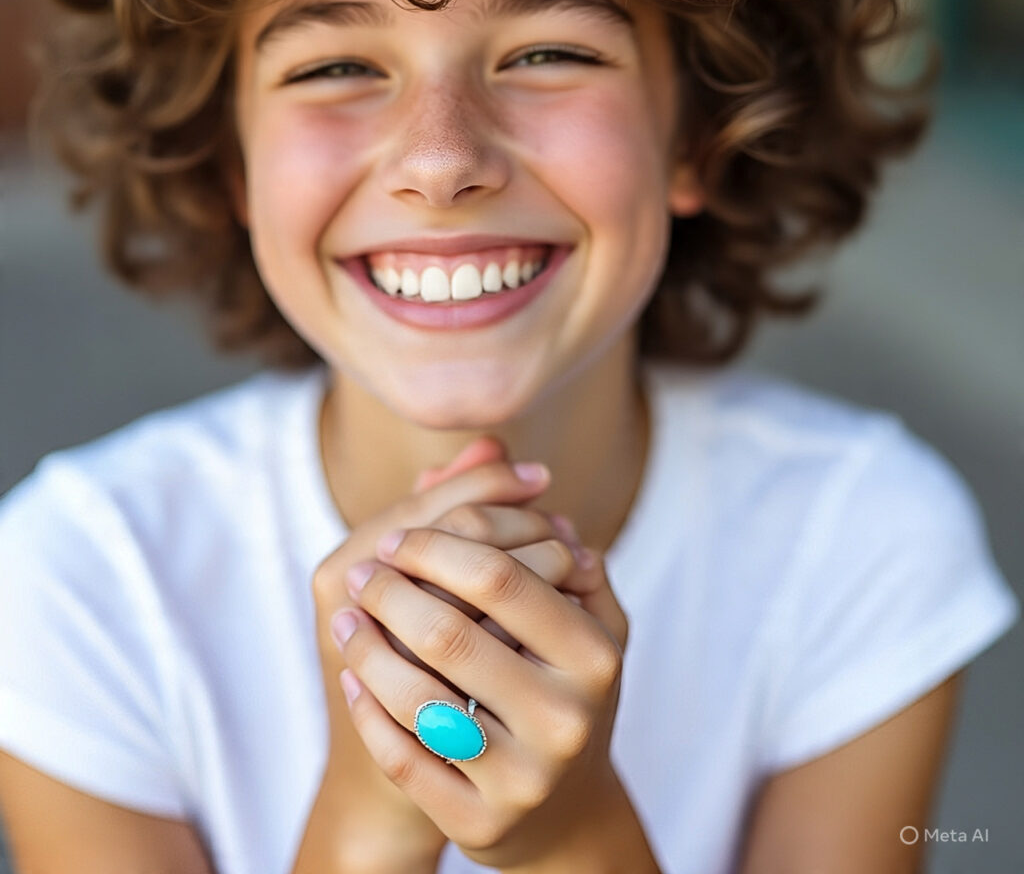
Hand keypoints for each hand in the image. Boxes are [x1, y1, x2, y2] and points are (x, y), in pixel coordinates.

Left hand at [334, 521, 629, 869]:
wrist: (562, 812)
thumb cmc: (563, 692)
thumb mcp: (575, 618)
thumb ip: (536, 533)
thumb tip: (492, 455)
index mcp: (594, 656)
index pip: (500, 576)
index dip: (437, 547)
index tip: (400, 538)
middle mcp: (565, 719)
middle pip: (449, 631)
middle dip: (389, 590)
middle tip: (361, 574)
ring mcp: (523, 779)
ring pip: (416, 699)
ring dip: (364, 647)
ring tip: (345, 617)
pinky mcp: (479, 825)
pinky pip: (403, 761)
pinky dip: (368, 711)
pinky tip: (354, 678)